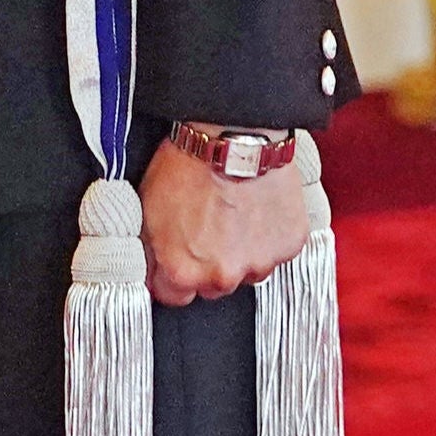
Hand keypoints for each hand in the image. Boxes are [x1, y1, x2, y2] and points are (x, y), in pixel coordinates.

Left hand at [139, 133, 312, 304]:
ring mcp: (260, 263)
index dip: (172, 277)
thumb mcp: (147, 209)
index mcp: (183, 271)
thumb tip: (150, 270)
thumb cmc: (185, 167)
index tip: (175, 262)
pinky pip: (276, 251)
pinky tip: (257, 209)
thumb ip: (151, 250)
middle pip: (212, 286)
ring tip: (233, 215)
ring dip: (241, 252)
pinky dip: (268, 237)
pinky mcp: (289, 246)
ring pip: (247, 271)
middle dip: (207, 265)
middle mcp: (223, 276)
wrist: (231, 138)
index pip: (173, 297)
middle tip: (207, 229)